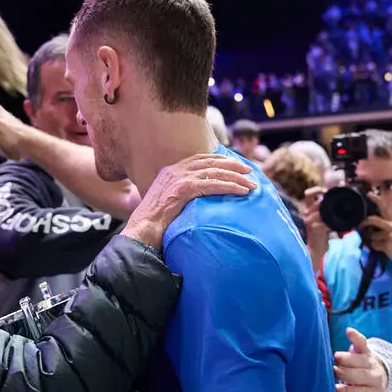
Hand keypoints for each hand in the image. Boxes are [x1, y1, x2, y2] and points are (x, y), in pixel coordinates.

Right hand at [121, 154, 254, 249]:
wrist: (141, 232)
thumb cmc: (153, 225)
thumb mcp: (165, 203)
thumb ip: (179, 196)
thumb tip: (195, 202)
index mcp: (169, 171)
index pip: (199, 159)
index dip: (219, 160)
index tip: (234, 164)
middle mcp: (174, 170)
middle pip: (210, 162)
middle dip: (232, 165)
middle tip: (249, 171)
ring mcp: (178, 178)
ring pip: (214, 172)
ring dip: (236, 178)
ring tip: (251, 184)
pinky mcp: (183, 189)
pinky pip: (212, 185)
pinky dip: (229, 187)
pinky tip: (241, 192)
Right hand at [302, 186, 329, 268]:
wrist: (316, 249)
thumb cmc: (322, 233)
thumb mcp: (324, 218)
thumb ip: (328, 209)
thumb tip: (339, 199)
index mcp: (309, 209)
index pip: (308, 193)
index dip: (317, 189)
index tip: (327, 191)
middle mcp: (307, 213)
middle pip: (317, 201)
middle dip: (328, 202)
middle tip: (336, 204)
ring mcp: (310, 221)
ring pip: (321, 210)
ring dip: (330, 213)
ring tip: (336, 218)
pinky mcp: (314, 229)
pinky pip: (324, 222)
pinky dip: (332, 224)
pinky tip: (335, 227)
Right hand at [333, 328, 387, 391]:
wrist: (380, 379)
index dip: (342, 390)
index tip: (333, 389)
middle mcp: (376, 379)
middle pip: (354, 374)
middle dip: (341, 373)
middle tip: (333, 373)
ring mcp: (372, 363)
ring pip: (355, 359)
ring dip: (343, 359)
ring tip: (335, 361)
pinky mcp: (367, 350)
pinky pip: (362, 342)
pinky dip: (355, 337)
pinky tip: (348, 332)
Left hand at [362, 197, 391, 278]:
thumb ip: (388, 227)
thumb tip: (373, 227)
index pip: (385, 208)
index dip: (376, 200)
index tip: (369, 194)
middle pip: (373, 220)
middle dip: (364, 223)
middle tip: (360, 227)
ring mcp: (389, 235)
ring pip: (372, 236)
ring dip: (373, 241)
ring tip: (383, 245)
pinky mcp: (387, 245)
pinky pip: (374, 245)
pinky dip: (376, 248)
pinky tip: (385, 250)